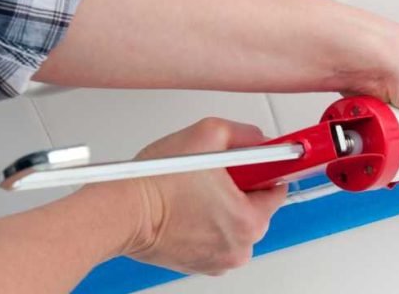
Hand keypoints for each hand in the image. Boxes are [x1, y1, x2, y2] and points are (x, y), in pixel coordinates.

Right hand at [122, 118, 286, 274]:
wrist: (122, 212)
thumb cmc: (157, 182)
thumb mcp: (208, 134)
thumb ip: (243, 133)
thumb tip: (257, 138)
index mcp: (250, 221)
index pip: (276, 189)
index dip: (263, 169)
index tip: (252, 162)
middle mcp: (238, 247)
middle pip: (255, 207)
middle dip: (239, 188)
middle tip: (213, 173)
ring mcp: (218, 260)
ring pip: (233, 223)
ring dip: (221, 206)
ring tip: (195, 190)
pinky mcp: (198, 265)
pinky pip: (214, 238)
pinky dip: (205, 223)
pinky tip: (186, 208)